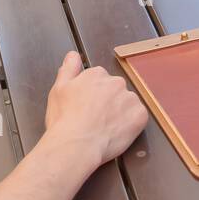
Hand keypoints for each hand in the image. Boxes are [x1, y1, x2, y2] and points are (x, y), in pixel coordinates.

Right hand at [43, 51, 147, 166]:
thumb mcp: (58, 89)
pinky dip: (131, 123)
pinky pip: (138, 116)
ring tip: (106, 127)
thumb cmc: (64, 118)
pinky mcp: (140, 115)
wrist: (76, 144)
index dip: (93, 94)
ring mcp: (129, 98)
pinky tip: (117, 132)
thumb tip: (73, 55)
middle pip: (115, 89)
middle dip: (108, 101)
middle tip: (96, 118)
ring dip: (121, 111)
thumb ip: (68, 69)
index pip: (99, 79)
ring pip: (127, 102)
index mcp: (97, 73)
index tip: (86, 106)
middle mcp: (116, 82)